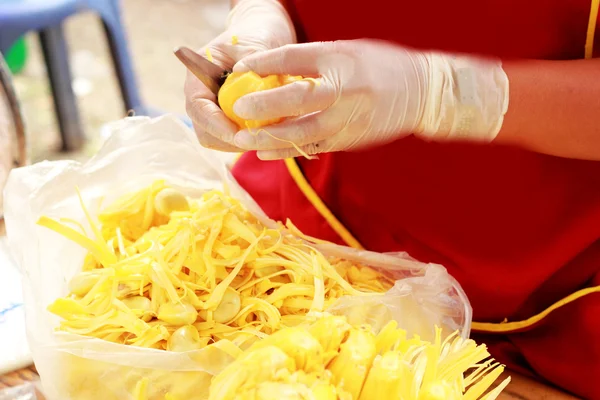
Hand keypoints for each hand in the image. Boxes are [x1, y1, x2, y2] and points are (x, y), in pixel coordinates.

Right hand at [184, 0, 295, 151]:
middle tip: (259, 139)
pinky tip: (266, 132)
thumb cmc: (254, 35)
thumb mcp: (255, 46)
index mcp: (198, 75)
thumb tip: (256, 94)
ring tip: (265, 135)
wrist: (259, 34)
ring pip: (217, 139)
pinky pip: (231, 138)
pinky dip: (247, 139)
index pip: (198, 108)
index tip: (239, 134)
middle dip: (229, 139)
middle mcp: (200, 96)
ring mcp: (211, 109)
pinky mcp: (225, 118)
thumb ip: (254, 69)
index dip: (216, 125)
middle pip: (204, 131)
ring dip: (239, 142)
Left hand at [231, 40, 508, 159]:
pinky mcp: (348, 141)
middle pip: (296, 102)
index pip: (294, 61)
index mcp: (342, 64)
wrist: (420, 94)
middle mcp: (344, 94)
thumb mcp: (344, 51)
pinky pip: (313, 148)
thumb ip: (308, 61)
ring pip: (302, 134)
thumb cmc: (379, 66)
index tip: (240, 69)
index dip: (263, 64)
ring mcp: (348, 122)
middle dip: (264, 108)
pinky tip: (266, 151)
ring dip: (270, 138)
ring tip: (244, 140)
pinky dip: (288, 151)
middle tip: (238, 112)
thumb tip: (267, 70)